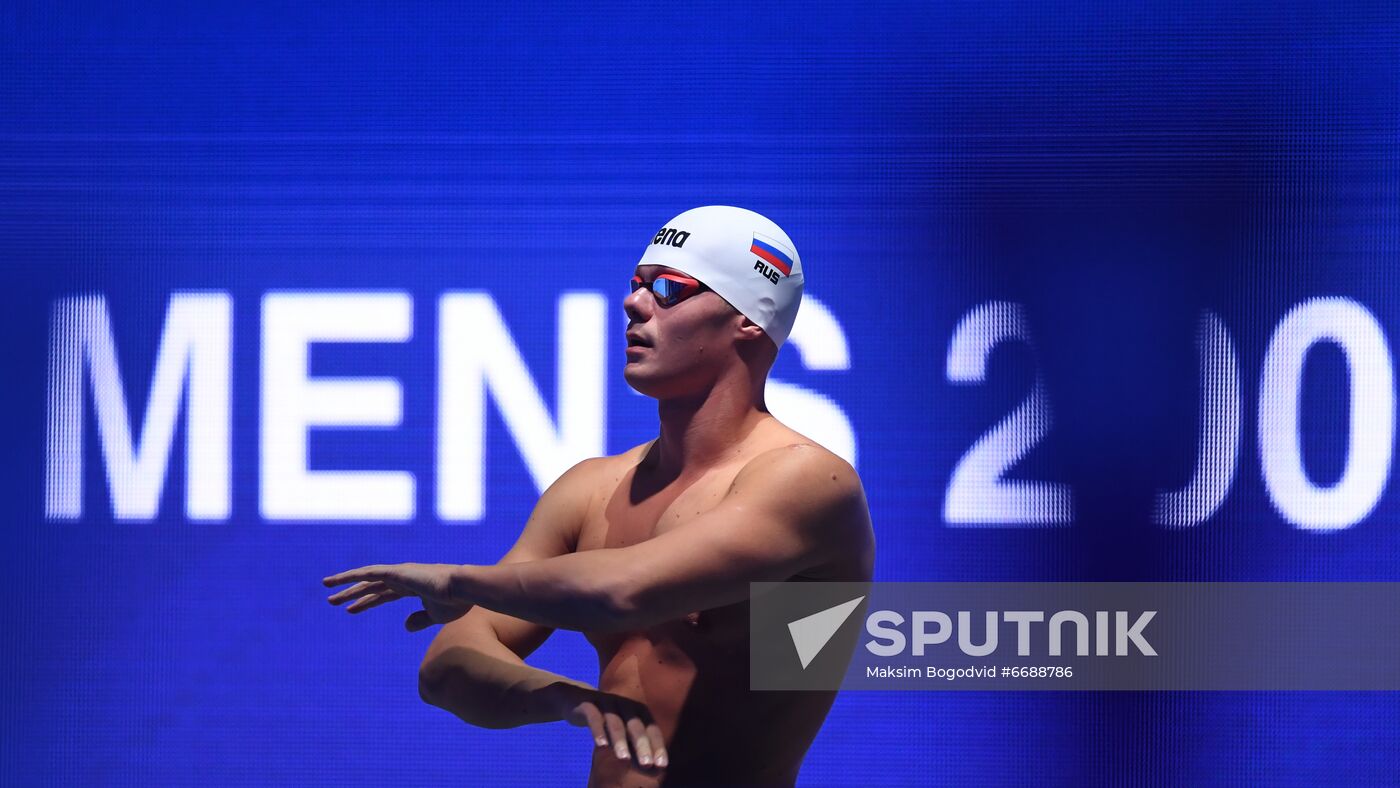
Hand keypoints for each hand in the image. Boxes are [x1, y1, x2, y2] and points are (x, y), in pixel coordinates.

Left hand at [323, 563, 471, 630]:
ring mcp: (399, 573)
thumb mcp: (436, 616)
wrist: (464, 589)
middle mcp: (403, 577)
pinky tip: (337, 580)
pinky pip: (368, 573)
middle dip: (352, 593)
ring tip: (327, 589)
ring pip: (366, 578)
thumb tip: (405, 626)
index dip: (367, 602)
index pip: (384, 594)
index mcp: (412, 587)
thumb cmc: (455, 602)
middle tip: (332, 601)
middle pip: (371, 585)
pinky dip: (351, 575)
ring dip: (345, 584)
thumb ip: (420, 620)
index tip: (351, 609)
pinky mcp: (396, 572)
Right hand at [552, 685, 668, 769]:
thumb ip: (635, 749)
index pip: (651, 730)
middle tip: (647, 764)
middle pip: (636, 726)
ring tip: (623, 758)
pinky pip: (594, 718)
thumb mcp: (622, 734)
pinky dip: (598, 731)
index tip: (662, 765)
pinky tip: (601, 745)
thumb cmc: (606, 722)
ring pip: (616, 723)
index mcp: (638, 711)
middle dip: (642, 746)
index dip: (657, 747)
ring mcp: (607, 704)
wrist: (577, 700)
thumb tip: (652, 770)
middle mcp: (625, 705)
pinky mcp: (589, 705)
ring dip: (620, 741)